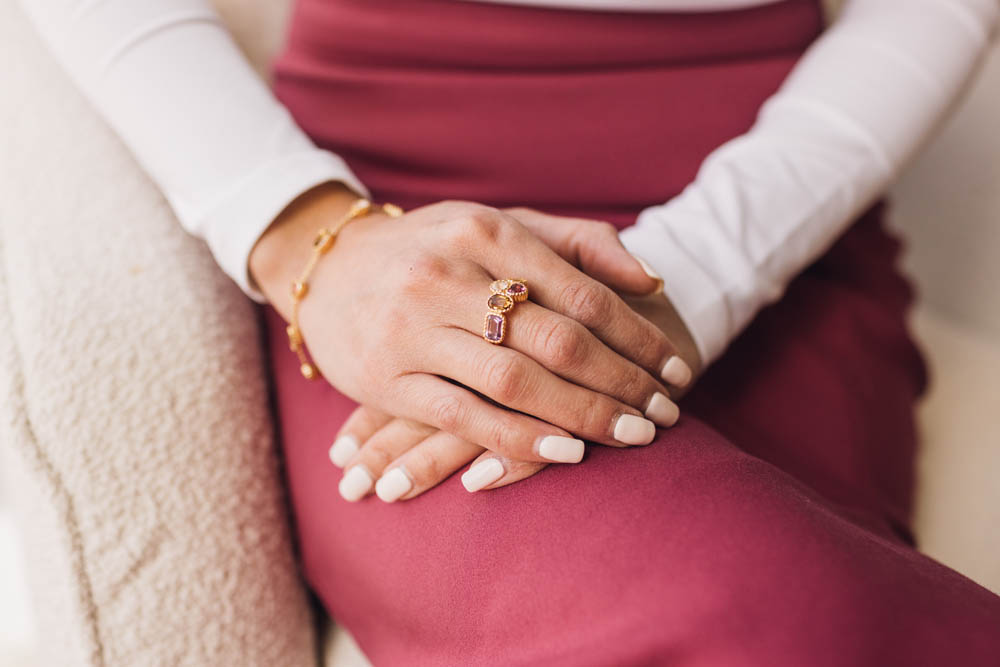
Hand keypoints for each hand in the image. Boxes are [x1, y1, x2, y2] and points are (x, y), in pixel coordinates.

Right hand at [319, 206, 702, 502]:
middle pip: (557, 340)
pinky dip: (519, 438)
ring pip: (516, 381)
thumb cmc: (428, 246)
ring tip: (633, 436)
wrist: (324, 266)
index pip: (582, 292)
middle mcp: (448, 274)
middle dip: (623, 383)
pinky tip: (566, 453)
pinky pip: (464, 416)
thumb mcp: (496, 223)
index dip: (638, 337)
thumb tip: (652, 280)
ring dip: (583, 415)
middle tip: (667, 414)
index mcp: (485, 231)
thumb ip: (576, 243)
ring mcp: (413, 328)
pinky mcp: (386, 378)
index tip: (676, 371)